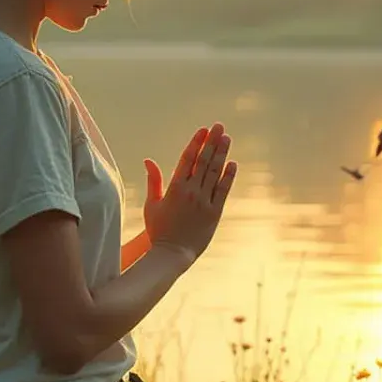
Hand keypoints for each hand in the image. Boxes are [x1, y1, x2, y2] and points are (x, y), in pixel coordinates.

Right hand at [142, 123, 236, 260]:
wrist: (172, 254)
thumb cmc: (159, 230)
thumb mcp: (152, 205)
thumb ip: (153, 181)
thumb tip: (148, 160)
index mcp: (174, 188)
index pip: (187, 159)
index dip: (196, 143)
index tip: (203, 130)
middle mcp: (191, 192)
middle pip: (203, 162)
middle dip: (212, 142)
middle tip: (219, 126)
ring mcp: (204, 202)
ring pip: (214, 173)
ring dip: (221, 154)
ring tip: (227, 138)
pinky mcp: (214, 213)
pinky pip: (223, 191)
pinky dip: (228, 176)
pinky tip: (232, 163)